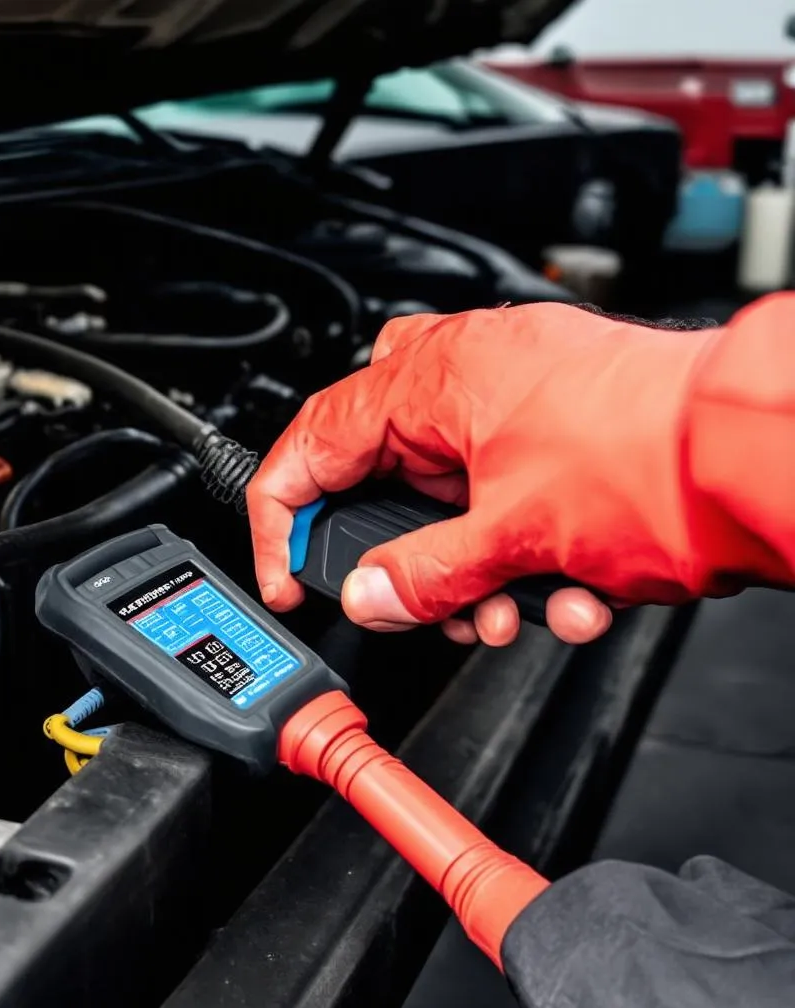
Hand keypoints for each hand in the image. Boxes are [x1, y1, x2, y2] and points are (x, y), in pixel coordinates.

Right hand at [247, 303, 716, 645]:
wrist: (755, 452)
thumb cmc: (651, 458)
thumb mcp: (512, 536)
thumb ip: (422, 575)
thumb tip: (369, 596)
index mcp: (430, 380)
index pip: (311, 448)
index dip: (282, 522)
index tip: (286, 576)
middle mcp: (465, 376)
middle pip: (382, 480)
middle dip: (401, 559)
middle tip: (413, 603)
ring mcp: (511, 399)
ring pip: (446, 497)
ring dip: (466, 567)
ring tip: (504, 609)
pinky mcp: (552, 427)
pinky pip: (500, 495)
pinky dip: (516, 549)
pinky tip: (560, 589)